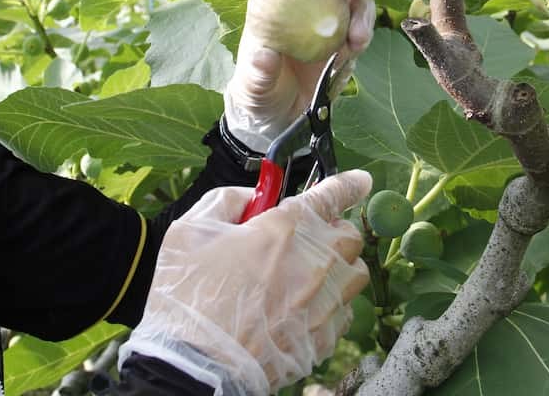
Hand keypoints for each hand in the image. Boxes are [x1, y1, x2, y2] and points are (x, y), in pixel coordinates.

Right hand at [120, 170, 372, 394]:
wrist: (193, 367)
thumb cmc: (188, 297)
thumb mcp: (191, 230)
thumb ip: (228, 201)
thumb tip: (252, 197)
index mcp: (285, 229)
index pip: (332, 195)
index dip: (349, 184)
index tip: (360, 181)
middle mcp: (316, 264)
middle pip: (350, 237)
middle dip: (333, 231)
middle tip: (306, 239)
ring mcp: (324, 304)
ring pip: (355, 276)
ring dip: (338, 269)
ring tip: (307, 277)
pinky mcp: (324, 339)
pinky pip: (344, 314)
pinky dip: (330, 306)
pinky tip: (301, 311)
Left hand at [224, 0, 374, 151]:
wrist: (282, 115)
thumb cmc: (258, 92)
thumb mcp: (251, 87)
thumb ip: (257, 73)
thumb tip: (264, 56)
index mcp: (269, 1)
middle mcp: (301, 1)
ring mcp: (326, 17)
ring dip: (362, 7)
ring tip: (359, 36)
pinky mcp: (344, 37)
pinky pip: (361, 23)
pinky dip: (365, 30)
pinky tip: (358, 46)